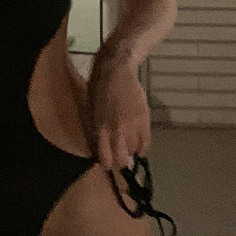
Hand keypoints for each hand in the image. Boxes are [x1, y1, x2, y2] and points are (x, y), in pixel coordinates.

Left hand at [85, 48, 151, 177]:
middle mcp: (117, 131)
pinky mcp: (144, 119)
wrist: (116, 71)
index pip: (105, 160)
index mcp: (100, 129)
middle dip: (119, 162)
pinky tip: (138, 144)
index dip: (106, 164)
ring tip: (126, 143)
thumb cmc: (97, 90)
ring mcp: (132, 126)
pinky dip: (142, 148)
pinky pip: (146, 143)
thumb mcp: (89, 114)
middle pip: (121, 160)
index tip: (107, 160)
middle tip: (118, 155)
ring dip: (130, 151)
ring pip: (134, 152)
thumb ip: (95, 135)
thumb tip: (101, 154)